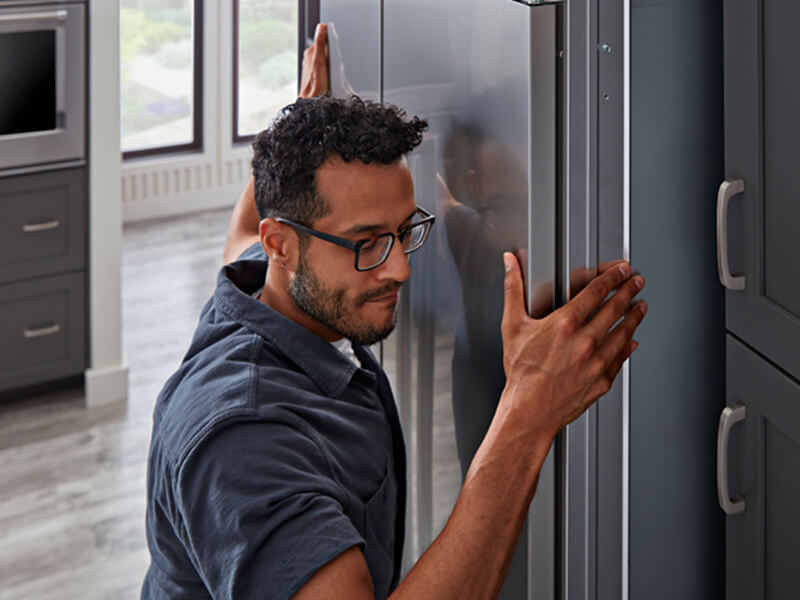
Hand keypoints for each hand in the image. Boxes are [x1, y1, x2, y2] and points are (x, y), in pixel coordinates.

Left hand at [299, 23, 328, 97]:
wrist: (313, 101)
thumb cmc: (317, 84)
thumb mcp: (320, 60)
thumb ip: (320, 42)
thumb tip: (322, 27)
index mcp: (311, 52)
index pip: (323, 40)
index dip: (332, 44)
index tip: (336, 49)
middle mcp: (310, 58)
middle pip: (325, 50)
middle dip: (333, 54)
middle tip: (335, 65)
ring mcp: (312, 66)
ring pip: (326, 59)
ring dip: (332, 63)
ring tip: (333, 72)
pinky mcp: (315, 74)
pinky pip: (325, 67)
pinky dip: (330, 70)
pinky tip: (331, 76)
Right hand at [500, 254, 646, 438]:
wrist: (530, 411)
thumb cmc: (521, 373)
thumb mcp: (512, 327)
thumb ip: (513, 290)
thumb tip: (510, 265)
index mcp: (565, 324)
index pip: (596, 291)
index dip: (612, 277)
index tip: (621, 270)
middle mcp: (585, 341)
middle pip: (616, 308)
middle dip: (629, 291)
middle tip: (637, 283)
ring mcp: (597, 361)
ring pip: (624, 332)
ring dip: (634, 317)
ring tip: (641, 308)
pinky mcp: (602, 380)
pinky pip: (621, 359)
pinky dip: (628, 347)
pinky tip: (632, 342)